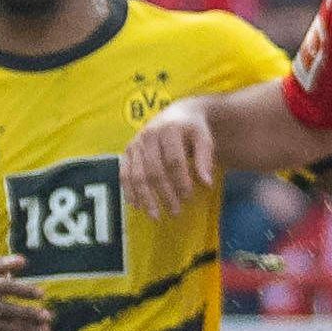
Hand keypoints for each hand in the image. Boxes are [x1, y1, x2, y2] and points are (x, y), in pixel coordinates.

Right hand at [124, 98, 218, 216]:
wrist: (178, 114)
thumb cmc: (193, 130)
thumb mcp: (205, 139)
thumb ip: (205, 159)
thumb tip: (207, 184)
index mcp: (169, 130)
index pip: (174, 160)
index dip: (180, 180)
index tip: (188, 197)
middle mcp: (148, 136)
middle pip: (154, 169)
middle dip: (164, 193)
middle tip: (175, 212)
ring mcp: (136, 143)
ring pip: (136, 174)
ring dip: (145, 197)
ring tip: (155, 216)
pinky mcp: (128, 151)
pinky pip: (124, 173)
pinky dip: (129, 190)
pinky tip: (136, 205)